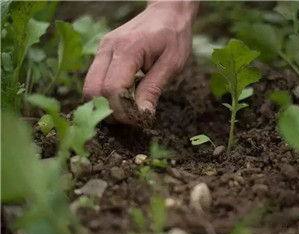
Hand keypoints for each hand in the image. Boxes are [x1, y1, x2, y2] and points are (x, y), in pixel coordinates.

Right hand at [83, 1, 197, 123]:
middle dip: (109, 111)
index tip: (138, 119)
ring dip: (105, 104)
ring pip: (89, 88)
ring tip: (128, 109)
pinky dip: (104, 95)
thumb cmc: (174, 37)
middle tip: (131, 117)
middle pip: (93, 91)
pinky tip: (123, 97)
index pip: (112, 89)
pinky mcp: (102, 53)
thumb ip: (153, 89)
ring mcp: (102, 49)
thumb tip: (142, 115)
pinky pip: (94, 80)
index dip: (122, 111)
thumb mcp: (172, 64)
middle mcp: (108, 48)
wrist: (167, 12)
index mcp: (127, 49)